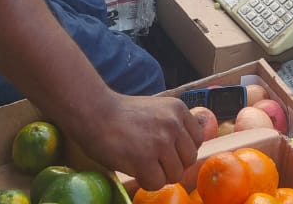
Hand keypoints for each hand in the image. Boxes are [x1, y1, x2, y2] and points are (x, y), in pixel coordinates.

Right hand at [75, 93, 202, 190]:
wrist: (94, 112)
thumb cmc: (121, 114)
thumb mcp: (156, 110)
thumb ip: (172, 124)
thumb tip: (184, 149)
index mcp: (178, 109)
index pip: (197, 140)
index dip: (182, 150)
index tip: (167, 152)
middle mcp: (173, 124)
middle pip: (189, 160)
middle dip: (172, 165)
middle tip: (154, 162)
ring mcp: (160, 142)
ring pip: (175, 174)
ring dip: (159, 175)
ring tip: (143, 165)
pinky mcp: (145, 159)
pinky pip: (157, 183)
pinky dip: (147, 182)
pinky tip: (135, 171)